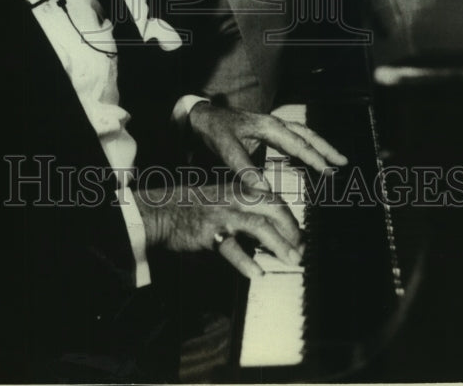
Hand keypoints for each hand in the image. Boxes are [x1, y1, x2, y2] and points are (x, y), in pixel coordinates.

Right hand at [136, 181, 302, 279]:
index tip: (301, 238)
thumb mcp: (222, 201)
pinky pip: (232, 248)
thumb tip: (270, 234)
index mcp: (240, 189)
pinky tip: (257, 273)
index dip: (291, 220)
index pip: (274, 201)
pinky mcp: (210, 232)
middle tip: (301, 250)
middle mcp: (235, 198)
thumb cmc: (192, 208)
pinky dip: (246, 262)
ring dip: (280, 245)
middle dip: (293, 230)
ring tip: (292, 260)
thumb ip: (244, 212)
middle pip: (274, 208)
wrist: (161, 210)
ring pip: (260, 227)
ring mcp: (224, 214)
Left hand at [188, 103, 346, 188]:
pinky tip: (310, 159)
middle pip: (306, 135)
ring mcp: (272, 126)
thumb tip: (263, 189)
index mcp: (268, 126)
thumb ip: (243, 168)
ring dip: (319, 146)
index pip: (297, 143)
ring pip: (302, 134)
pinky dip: (305, 147)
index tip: (329, 171)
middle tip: (343, 162)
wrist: (202, 116)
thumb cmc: (214, 130)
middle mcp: (274, 123)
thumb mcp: (226, 148)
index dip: (314, 158)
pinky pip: (293, 138)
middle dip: (325, 148)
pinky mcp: (267, 132)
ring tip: (335, 160)